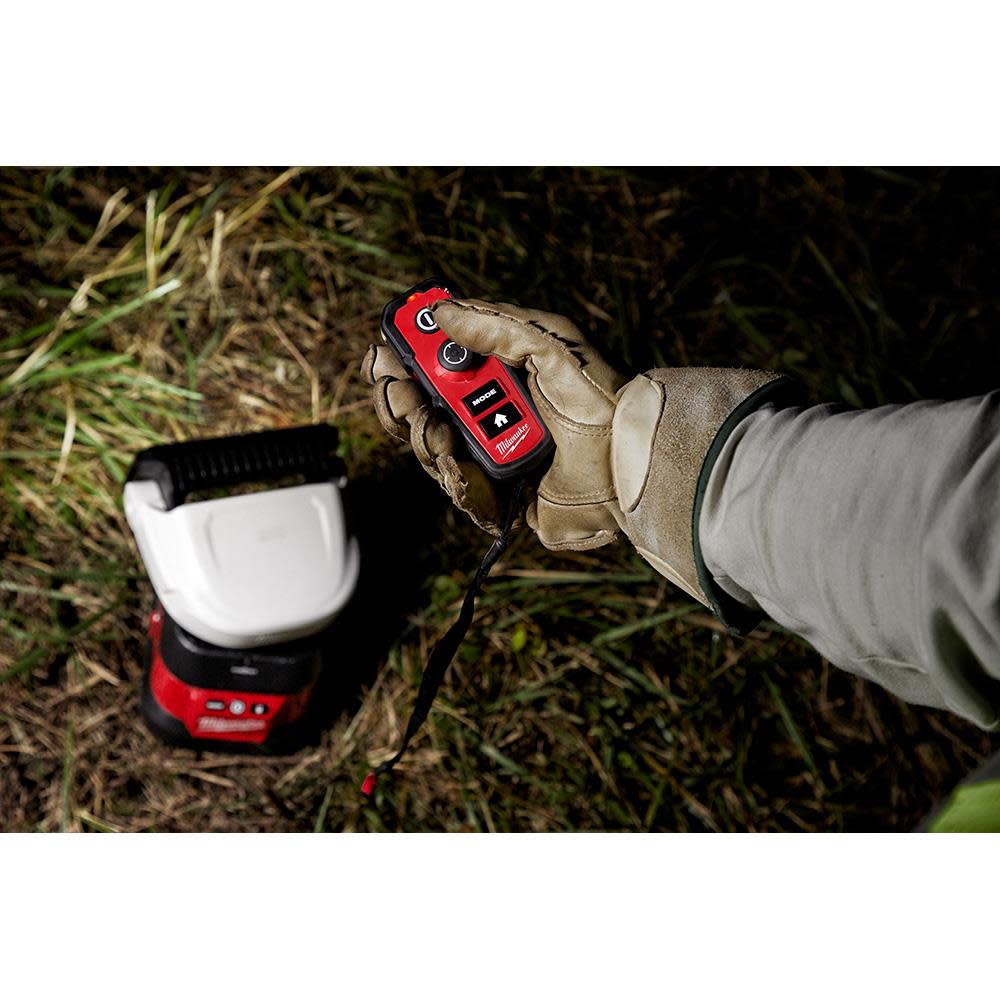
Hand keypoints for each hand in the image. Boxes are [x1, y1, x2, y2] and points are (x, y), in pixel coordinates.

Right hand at [361, 291, 792, 625]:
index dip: (404, 360)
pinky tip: (455, 460)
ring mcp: (488, 461)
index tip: (384, 348)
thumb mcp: (551, 347)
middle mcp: (484, 421)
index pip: (432, 369)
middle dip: (400, 398)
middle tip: (397, 386)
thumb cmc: (600, 400)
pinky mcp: (498, 501)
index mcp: (493, 382)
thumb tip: (445, 311)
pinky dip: (451, 474)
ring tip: (436, 425)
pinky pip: (458, 490)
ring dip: (422, 434)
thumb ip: (497, 327)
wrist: (631, 460)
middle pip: (418, 411)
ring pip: (428, 452)